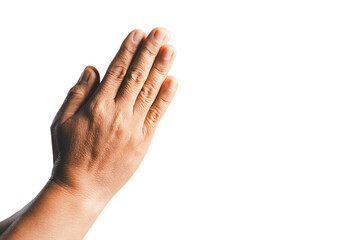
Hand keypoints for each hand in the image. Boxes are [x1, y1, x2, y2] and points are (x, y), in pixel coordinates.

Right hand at [50, 27, 176, 202]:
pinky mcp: (143, 141)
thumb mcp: (61, 122)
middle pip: (136, 76)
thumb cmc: (69, 154)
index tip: (139, 33)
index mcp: (96, 106)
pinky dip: (165, 97)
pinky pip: (157, 115)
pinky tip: (173, 81)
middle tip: (162, 32)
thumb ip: (77, 93)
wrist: (82, 188)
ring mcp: (132, 127)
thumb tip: (92, 68)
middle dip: (150, 51)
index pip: (116, 70)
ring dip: (161, 68)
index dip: (128, 50)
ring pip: (149, 91)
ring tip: (170, 49)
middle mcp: (117, 113)